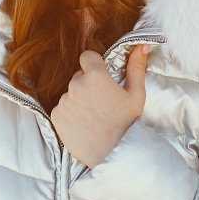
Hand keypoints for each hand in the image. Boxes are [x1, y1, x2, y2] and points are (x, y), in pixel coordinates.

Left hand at [52, 45, 148, 167]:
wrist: (112, 155)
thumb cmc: (127, 124)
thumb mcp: (136, 95)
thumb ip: (136, 67)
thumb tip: (142, 44)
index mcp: (96, 76)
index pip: (87, 57)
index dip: (94, 65)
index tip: (101, 78)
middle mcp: (76, 85)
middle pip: (79, 76)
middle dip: (88, 85)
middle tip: (102, 103)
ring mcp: (64, 101)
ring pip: (70, 93)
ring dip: (79, 100)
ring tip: (93, 117)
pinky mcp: (56, 116)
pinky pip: (62, 108)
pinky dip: (70, 113)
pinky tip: (83, 124)